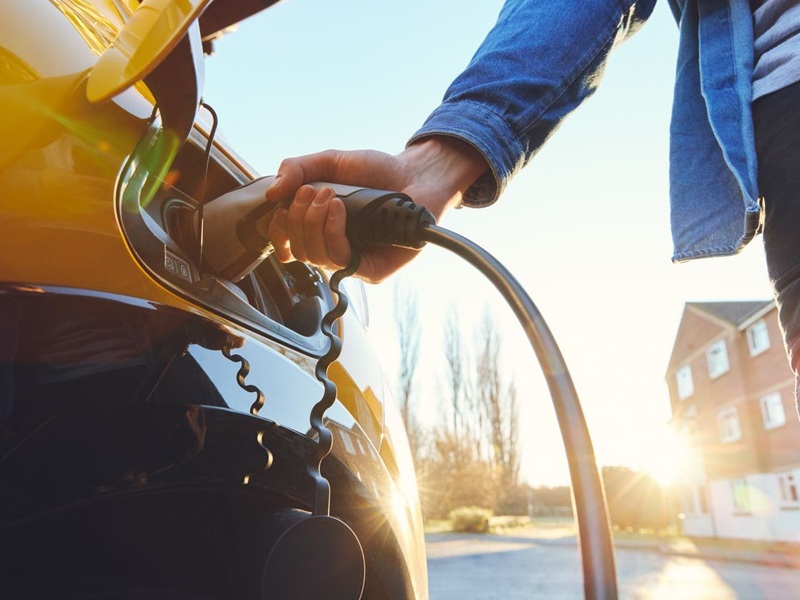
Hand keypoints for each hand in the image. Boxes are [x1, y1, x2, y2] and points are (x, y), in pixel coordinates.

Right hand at [265, 136, 487, 282]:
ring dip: (313, 222)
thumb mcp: (329, 162)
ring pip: (314, 257)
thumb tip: (271, 194)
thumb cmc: (376, 171)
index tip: (280, 207)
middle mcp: (333, 248)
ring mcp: (352, 261)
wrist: (415, 174)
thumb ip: (297, 169)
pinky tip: (339, 209)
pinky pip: (340, 260)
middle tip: (312, 191)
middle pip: (297, 251)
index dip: (277, 231)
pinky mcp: (371, 271)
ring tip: (329, 196)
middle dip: (297, 218)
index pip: (286, 246)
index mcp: (318, 229)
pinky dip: (332, 232)